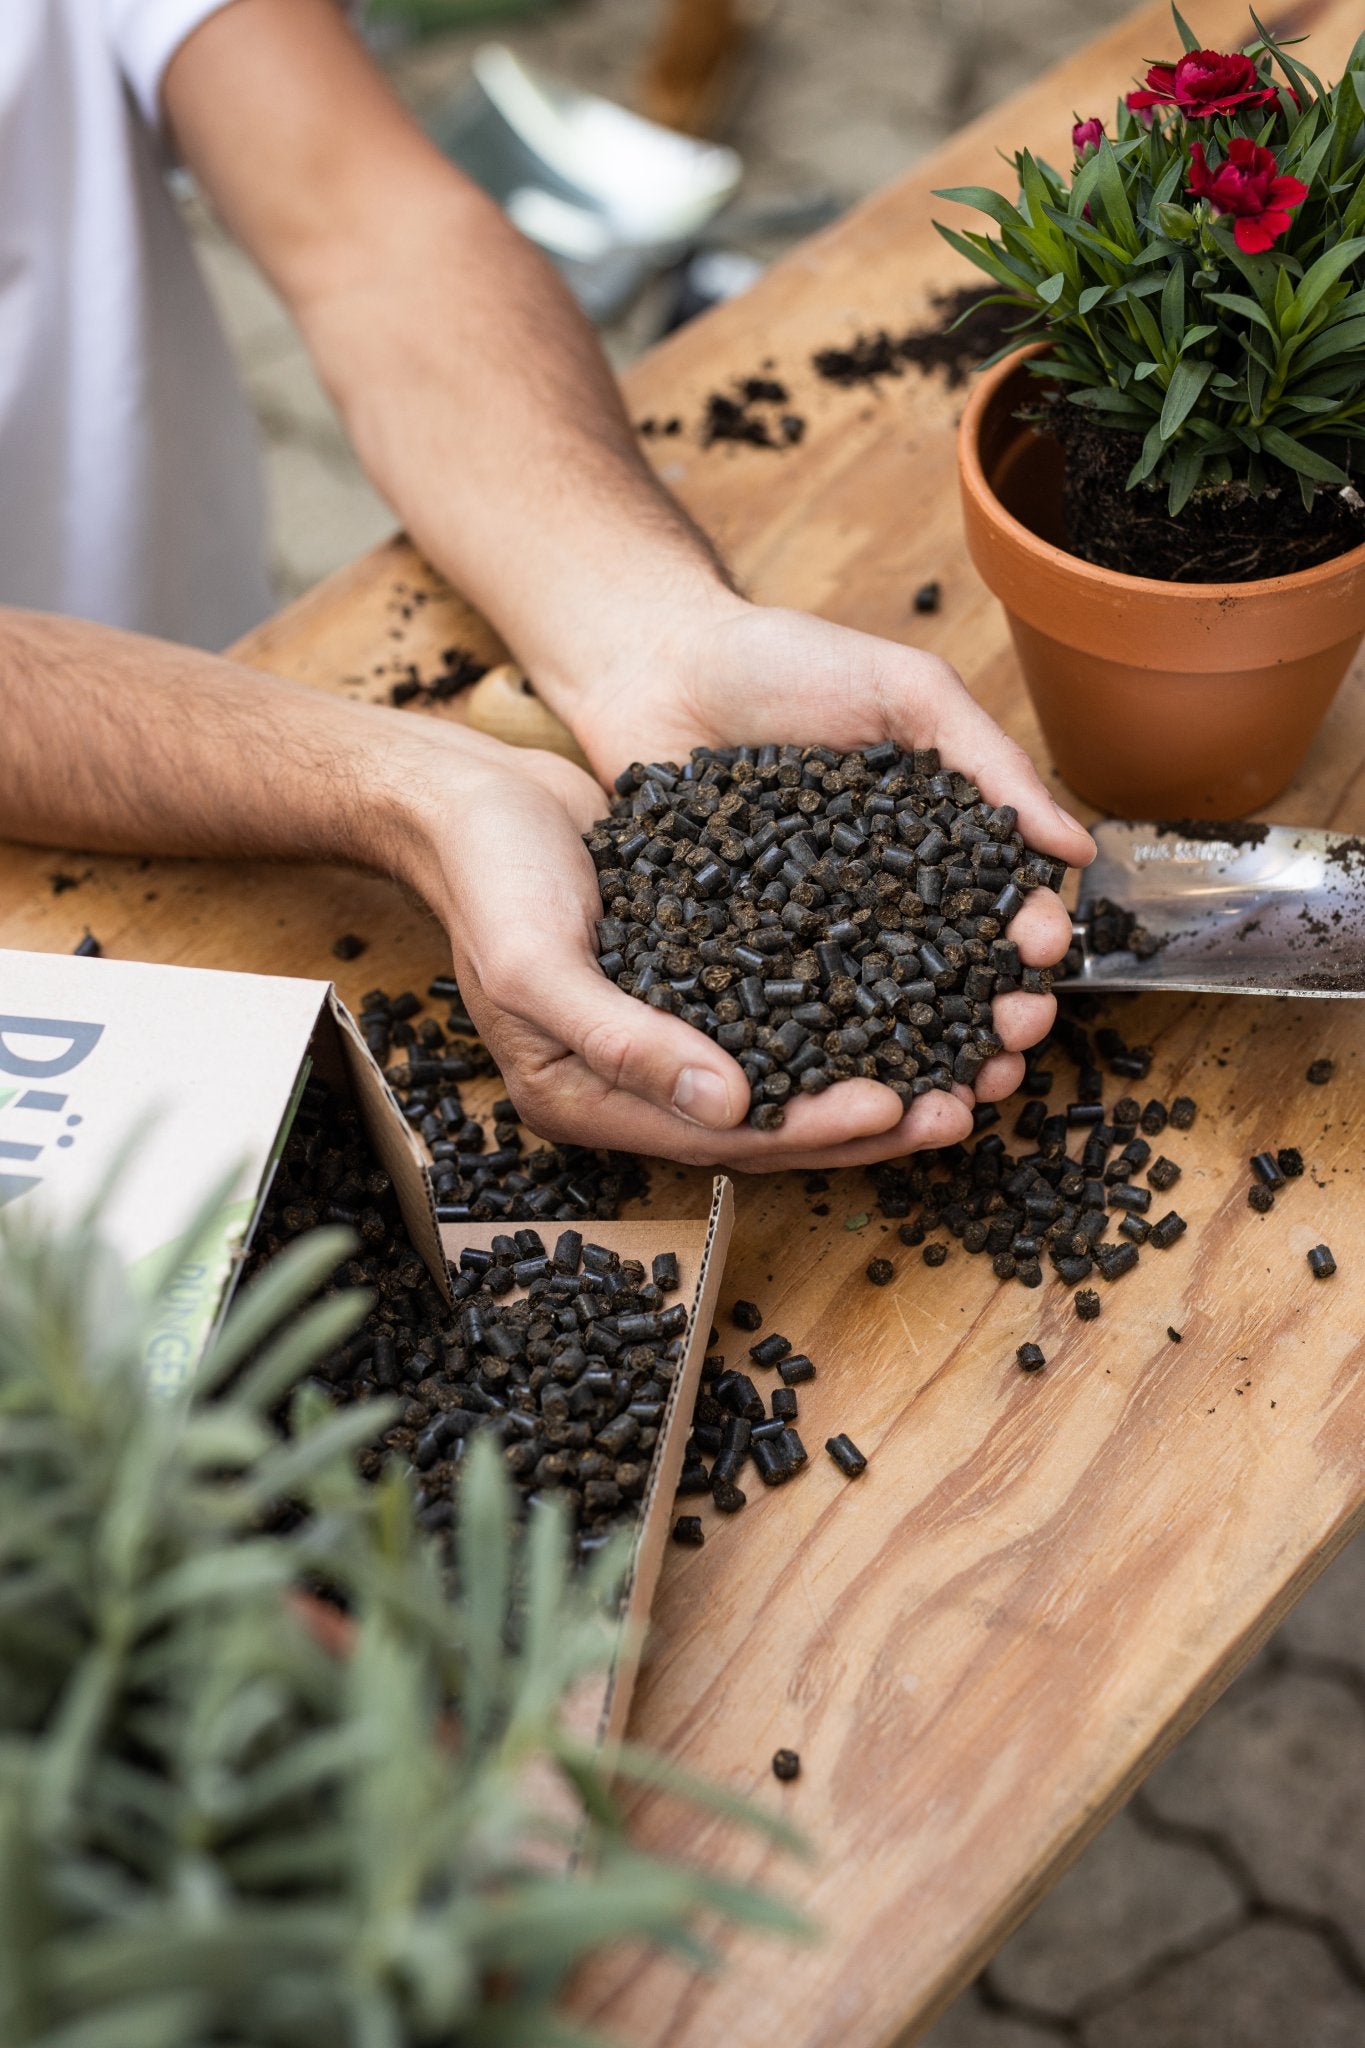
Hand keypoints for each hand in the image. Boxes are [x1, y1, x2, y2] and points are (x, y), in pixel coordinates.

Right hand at [409, 740, 1010, 1169]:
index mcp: (586, 1101)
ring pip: (791, 1070)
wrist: (469, 795)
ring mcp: (669, 1030)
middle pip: (770, 1121)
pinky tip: (916, 988)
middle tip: (963, 1103)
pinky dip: (850, 1005)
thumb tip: (730, 1108)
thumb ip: (626, 1042)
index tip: (897, 1107)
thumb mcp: (540, 965)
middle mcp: (636, 1081)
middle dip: (869, 1117)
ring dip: (876, 1067)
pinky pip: (786, 1007)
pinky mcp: (695, 975)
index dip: (812, 1131)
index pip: (721, 1141)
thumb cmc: (487, 877)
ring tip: (965, 1059)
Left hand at [535, 593, 1095, 1129]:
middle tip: (1014, 1042)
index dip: (1030, 936)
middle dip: (996, 1015)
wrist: (657, 663)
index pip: (998, 903)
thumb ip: (988, 760)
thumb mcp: (902, 690)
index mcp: (931, 842)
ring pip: (880, 1015)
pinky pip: (784, 1019)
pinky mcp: (738, 958)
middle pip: (952, 976)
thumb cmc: (785, 661)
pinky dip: (823, 1063)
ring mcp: (810, 934)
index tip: (1043, 956)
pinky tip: (853, 1094)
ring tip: (958, 1094)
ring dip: (928, 1062)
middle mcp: (878, 900)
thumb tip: (1077, 846)